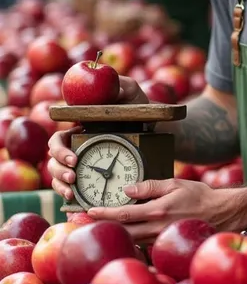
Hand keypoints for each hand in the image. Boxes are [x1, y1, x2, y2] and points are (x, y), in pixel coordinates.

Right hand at [47, 76, 149, 200]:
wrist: (155, 130)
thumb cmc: (141, 109)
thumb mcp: (133, 94)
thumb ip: (122, 85)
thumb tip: (110, 84)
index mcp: (80, 127)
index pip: (58, 139)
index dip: (59, 150)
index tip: (75, 159)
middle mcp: (78, 145)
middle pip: (54, 160)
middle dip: (58, 170)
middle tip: (74, 177)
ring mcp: (83, 161)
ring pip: (58, 175)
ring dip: (60, 184)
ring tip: (73, 191)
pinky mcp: (92, 175)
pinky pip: (72, 187)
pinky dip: (69, 194)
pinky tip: (76, 199)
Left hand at [87, 178, 236, 242]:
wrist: (223, 214)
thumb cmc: (200, 196)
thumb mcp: (175, 183)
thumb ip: (150, 186)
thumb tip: (126, 188)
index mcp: (158, 211)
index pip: (124, 214)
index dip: (103, 213)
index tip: (87, 211)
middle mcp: (157, 228)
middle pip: (121, 230)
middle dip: (100, 226)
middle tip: (79, 223)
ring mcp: (161, 239)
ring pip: (129, 239)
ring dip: (111, 233)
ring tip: (93, 228)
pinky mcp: (165, 245)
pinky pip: (141, 245)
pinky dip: (127, 241)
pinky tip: (117, 237)